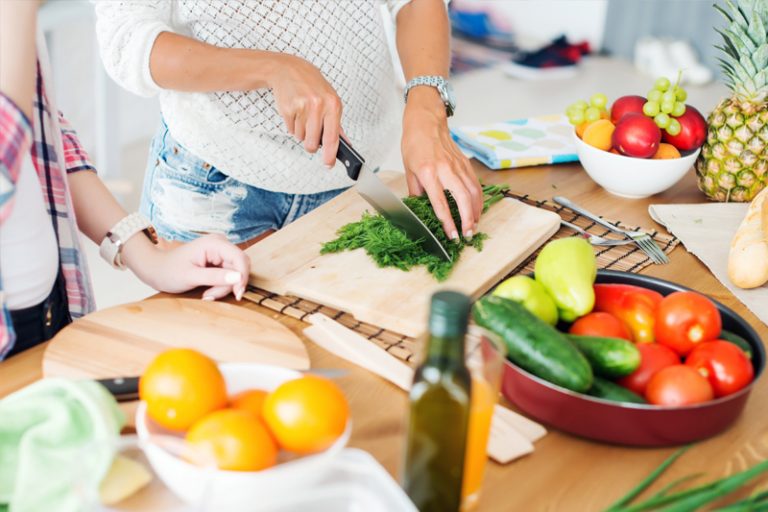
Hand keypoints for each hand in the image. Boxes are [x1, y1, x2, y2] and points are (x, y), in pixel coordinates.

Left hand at [128, 234, 250, 300]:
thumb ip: (215, 277)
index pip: (240, 258)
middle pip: (239, 267)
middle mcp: (220, 244)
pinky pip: (229, 275)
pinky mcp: (219, 260)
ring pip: (235, 273)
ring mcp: (220, 252)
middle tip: (211, 296)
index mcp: (214, 243)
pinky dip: (221, 286)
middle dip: (229, 285)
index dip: (242, 277)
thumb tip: (239, 278)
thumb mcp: (191, 276)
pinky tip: (208, 291)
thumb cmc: (169, 271)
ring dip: (224, 287)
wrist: (156, 269)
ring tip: (206, 294)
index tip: (237, 294)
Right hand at [269, 54, 341, 166]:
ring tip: (303, 115)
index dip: (330, 154)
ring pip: (301, 137)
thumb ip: (337, 124)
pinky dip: (292, 125)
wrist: (289, 69)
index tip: (328, 164)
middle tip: (311, 134)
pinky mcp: (288, 109)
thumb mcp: (331, 100)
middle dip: (311, 145)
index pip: (333, 137)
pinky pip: (290, 130)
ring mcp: (302, 107)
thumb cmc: (312, 85)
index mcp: (333, 104)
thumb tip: (345, 143)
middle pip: (313, 143)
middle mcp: (318, 106)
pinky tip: (295, 111)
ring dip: (301, 132)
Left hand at [401, 88, 481, 238]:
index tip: (452, 235)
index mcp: (428, 173)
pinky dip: (478, 199)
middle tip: (468, 235)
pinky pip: (475, 184)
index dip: (448, 222)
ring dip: (475, 212)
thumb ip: (416, 191)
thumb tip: (419, 210)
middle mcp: (446, 170)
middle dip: (467, 220)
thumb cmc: (414, 144)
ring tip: (474, 226)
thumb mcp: (408, 170)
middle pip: (462, 199)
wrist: (426, 122)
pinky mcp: (465, 163)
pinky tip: (477, 209)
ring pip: (473, 192)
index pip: (440, 203)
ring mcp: (458, 166)